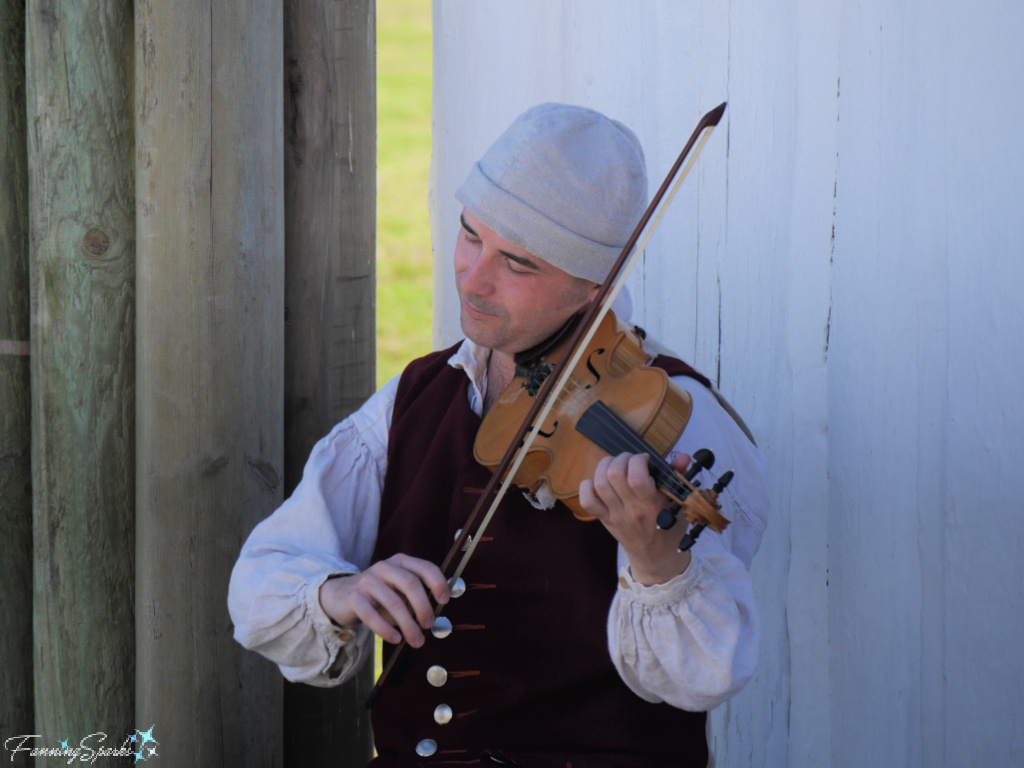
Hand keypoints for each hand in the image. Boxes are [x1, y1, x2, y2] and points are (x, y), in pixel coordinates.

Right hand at [319, 554, 448, 647]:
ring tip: (416, 640)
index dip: (438, 583)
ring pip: (394, 603)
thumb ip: (415, 597)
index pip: (425, 567)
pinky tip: (395, 639)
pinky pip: (372, 616)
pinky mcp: (354, 598)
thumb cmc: (378, 595)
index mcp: (400, 562)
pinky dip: (386, 629)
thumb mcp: (398, 590)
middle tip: (429, 625)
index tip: (444, 601)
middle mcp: (384, 567)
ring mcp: (368, 581)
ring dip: (408, 625)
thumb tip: (434, 616)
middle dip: (423, 607)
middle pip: (411, 584)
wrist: (341, 595)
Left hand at [578, 452, 692, 585]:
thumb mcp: (679, 503)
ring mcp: (615, 515)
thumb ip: (679, 477)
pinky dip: (587, 486)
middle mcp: (631, 510)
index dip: (638, 461)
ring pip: (599, 483)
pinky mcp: (604, 519)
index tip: (645, 459)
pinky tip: (599, 480)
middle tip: (630, 460)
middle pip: (614, 475)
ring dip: (605, 466)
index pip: (637, 478)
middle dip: (622, 458)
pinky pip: (587, 501)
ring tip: (616, 465)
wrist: (656, 557)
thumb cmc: (670, 528)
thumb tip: (684, 456)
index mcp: (652, 505)